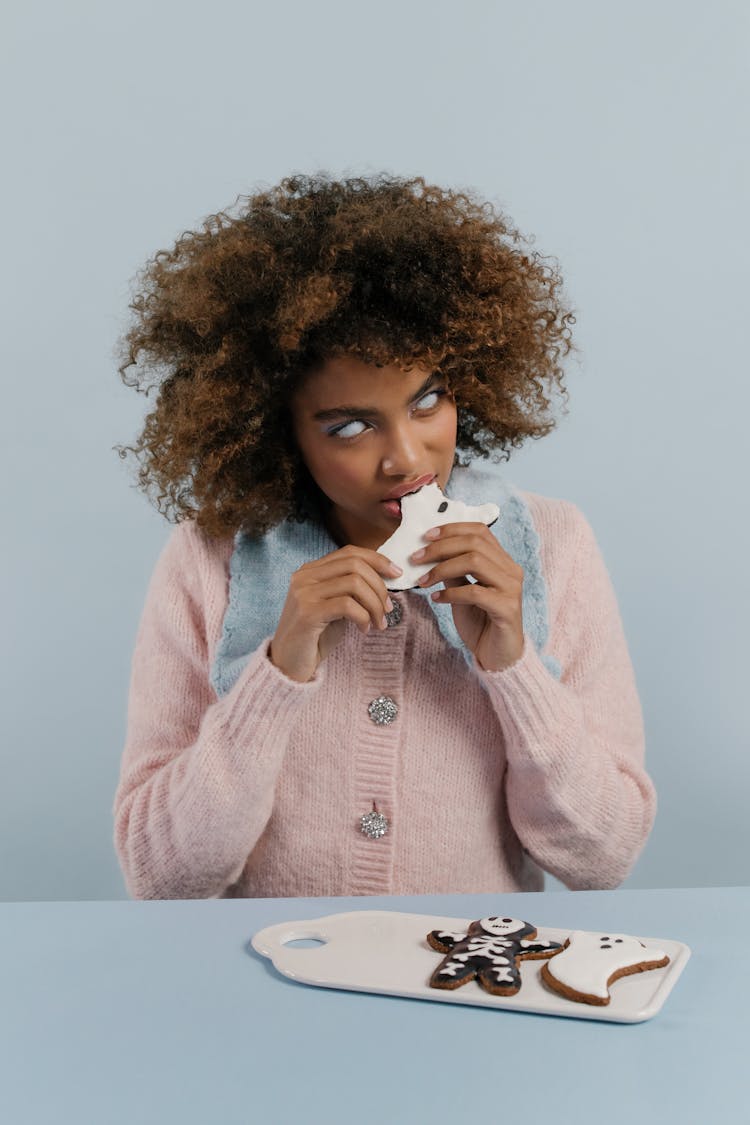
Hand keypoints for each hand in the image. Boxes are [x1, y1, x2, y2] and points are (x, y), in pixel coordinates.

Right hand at [270, 547, 402, 682]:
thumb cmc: (316, 637)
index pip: (350, 552)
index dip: (377, 560)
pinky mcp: (307, 613)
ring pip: (354, 583)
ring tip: (379, 623)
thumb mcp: (336, 607)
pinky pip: (347, 605)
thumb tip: (386, 578)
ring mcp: (304, 593)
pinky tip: (364, 630)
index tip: (397, 574)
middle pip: (355, 564)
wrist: (288, 665)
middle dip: (380, 587)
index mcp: (311, 570)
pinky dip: (364, 617)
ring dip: (375, 604)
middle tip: (388, 609)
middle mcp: (304, 577)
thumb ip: (352, 590)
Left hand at [411, 522, 524, 671]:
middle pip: (474, 543)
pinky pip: (474, 592)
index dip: (452, 528)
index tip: (426, 536)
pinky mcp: (507, 608)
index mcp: (503, 561)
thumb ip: (453, 571)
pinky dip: (451, 593)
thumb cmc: (481, 622)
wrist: (498, 656)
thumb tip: (429, 552)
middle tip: (416, 558)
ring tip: (423, 581)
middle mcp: (511, 570)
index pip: (480, 531)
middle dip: (441, 547)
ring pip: (474, 561)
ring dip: (442, 568)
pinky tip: (436, 600)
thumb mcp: (462, 591)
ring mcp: (511, 588)